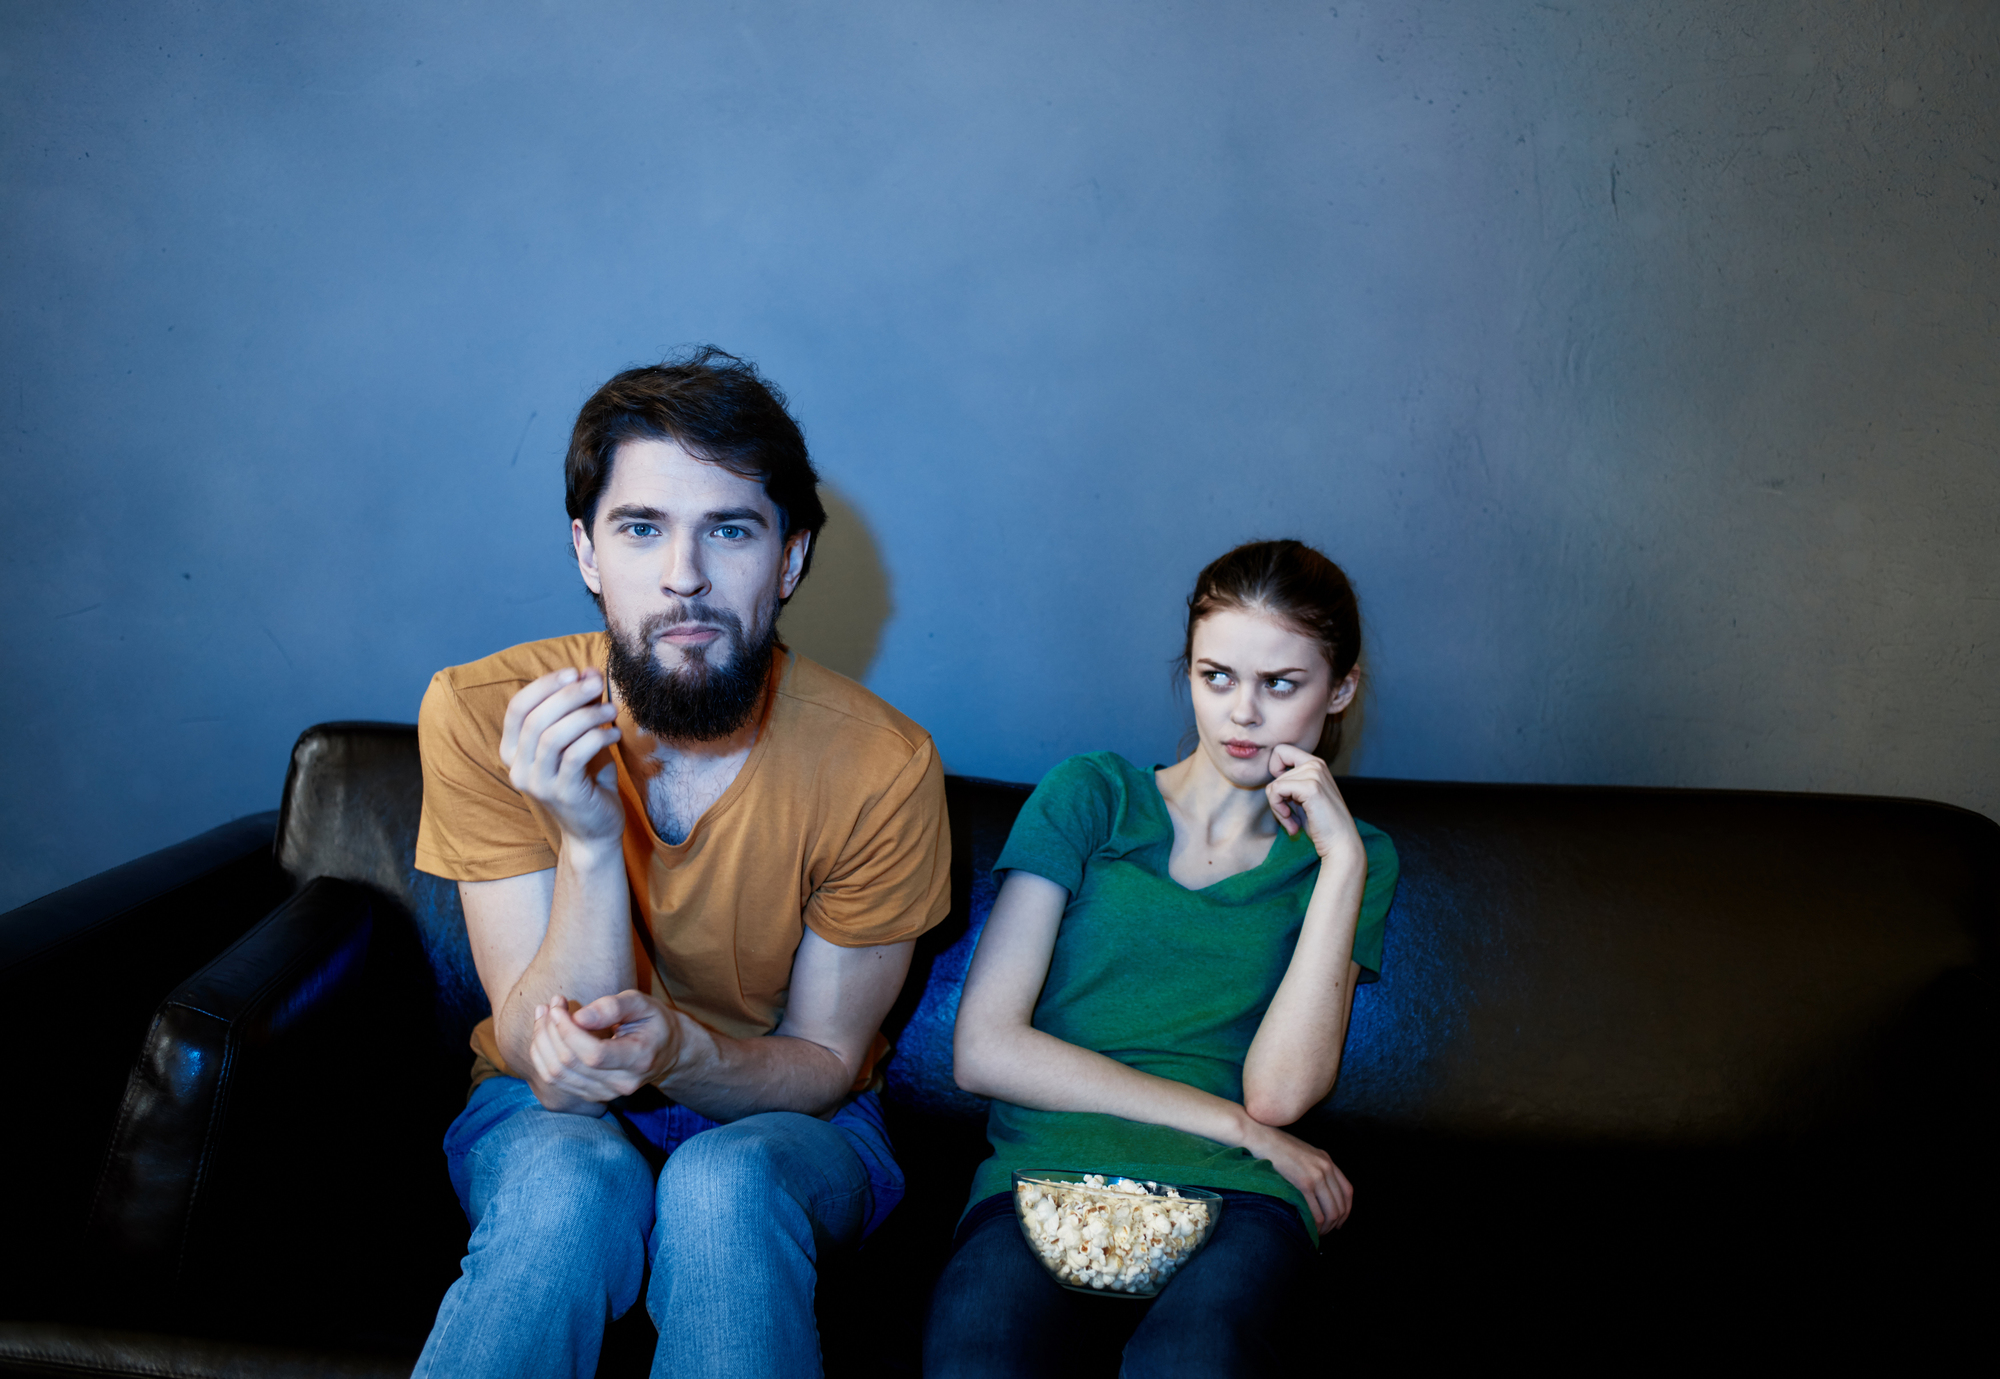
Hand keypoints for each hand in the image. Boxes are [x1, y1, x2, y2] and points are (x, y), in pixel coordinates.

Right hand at [499, 667, 623, 847]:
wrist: (595, 829)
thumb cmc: (587, 779)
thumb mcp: (582, 737)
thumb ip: (581, 706)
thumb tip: (589, 671)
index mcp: (513, 750)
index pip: (517, 708)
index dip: (544, 685)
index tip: (574, 672)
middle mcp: (518, 768)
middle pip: (535, 719)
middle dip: (568, 695)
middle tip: (597, 684)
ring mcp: (537, 783)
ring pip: (552, 737)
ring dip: (586, 716)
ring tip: (612, 710)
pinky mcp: (562, 794)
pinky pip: (574, 756)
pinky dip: (596, 738)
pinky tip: (614, 735)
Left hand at [525, 990, 684, 1112]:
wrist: (668, 1052)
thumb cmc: (653, 1022)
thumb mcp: (641, 1004)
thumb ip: (612, 1007)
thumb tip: (578, 1017)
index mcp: (638, 1059)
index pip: (594, 1054)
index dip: (568, 1031)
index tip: (558, 1006)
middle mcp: (622, 1083)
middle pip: (570, 1064)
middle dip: (550, 1031)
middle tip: (549, 1005)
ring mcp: (605, 1093)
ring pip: (557, 1074)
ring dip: (541, 1042)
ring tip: (543, 1014)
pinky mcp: (591, 1095)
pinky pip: (556, 1080)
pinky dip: (542, 1055)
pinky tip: (544, 1032)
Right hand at [1240, 1117, 1354, 1232]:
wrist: (1261, 1138)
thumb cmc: (1276, 1147)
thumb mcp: (1303, 1154)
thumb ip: (1314, 1169)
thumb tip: (1318, 1193)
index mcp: (1327, 1160)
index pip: (1347, 1191)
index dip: (1346, 1210)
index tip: (1339, 1221)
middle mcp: (1326, 1167)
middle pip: (1341, 1204)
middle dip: (1335, 1223)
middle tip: (1325, 1230)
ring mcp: (1316, 1175)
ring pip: (1331, 1211)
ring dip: (1325, 1226)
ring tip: (1316, 1232)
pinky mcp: (1304, 1183)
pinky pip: (1316, 1212)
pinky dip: (1314, 1225)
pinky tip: (1307, 1227)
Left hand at [1264, 743, 1363, 863]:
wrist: (1340, 843)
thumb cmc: (1321, 826)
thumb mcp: (1302, 799)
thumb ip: (1289, 785)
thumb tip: (1268, 782)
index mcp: (1315, 764)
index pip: (1280, 751)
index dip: (1273, 772)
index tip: (1283, 794)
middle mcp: (1315, 764)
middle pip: (1273, 773)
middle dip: (1276, 799)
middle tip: (1288, 817)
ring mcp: (1314, 773)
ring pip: (1273, 785)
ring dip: (1278, 809)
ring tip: (1292, 822)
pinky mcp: (1310, 787)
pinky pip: (1276, 792)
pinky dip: (1279, 811)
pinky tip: (1293, 824)